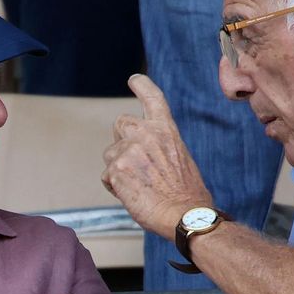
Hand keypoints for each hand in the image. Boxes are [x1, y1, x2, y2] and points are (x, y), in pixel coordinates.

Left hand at [102, 74, 213, 236]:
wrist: (184, 214)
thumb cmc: (186, 193)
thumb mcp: (179, 157)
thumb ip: (159, 145)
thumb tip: (142, 151)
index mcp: (165, 129)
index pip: (152, 98)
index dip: (141, 85)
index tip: (134, 79)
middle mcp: (145, 134)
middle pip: (120, 123)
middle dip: (122, 140)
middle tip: (137, 163)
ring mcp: (128, 150)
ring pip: (111, 153)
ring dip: (119, 167)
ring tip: (140, 185)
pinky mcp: (116, 169)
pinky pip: (107, 175)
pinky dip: (116, 186)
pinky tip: (133, 195)